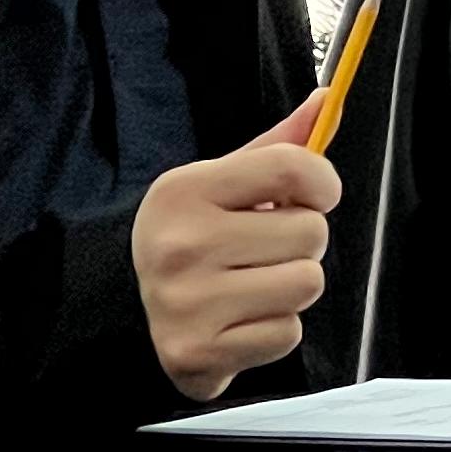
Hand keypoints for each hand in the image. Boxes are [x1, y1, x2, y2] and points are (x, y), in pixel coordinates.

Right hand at [131, 95, 339, 401]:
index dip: (322, 181)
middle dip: (300, 242)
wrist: (124, 312)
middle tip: (262, 249)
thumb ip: (279, 147)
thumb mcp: (225, 183)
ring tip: (251, 284)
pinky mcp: (196, 353)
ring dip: (291, 286)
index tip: (313, 194)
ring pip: (307, 283)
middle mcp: (179, 244)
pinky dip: (273, 330)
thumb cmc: (194, 237)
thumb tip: (326, 99)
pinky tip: (238, 320)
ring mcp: (185, 303)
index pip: (293, 167)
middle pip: (311, 232)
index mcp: (184, 191)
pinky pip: (287, 333)